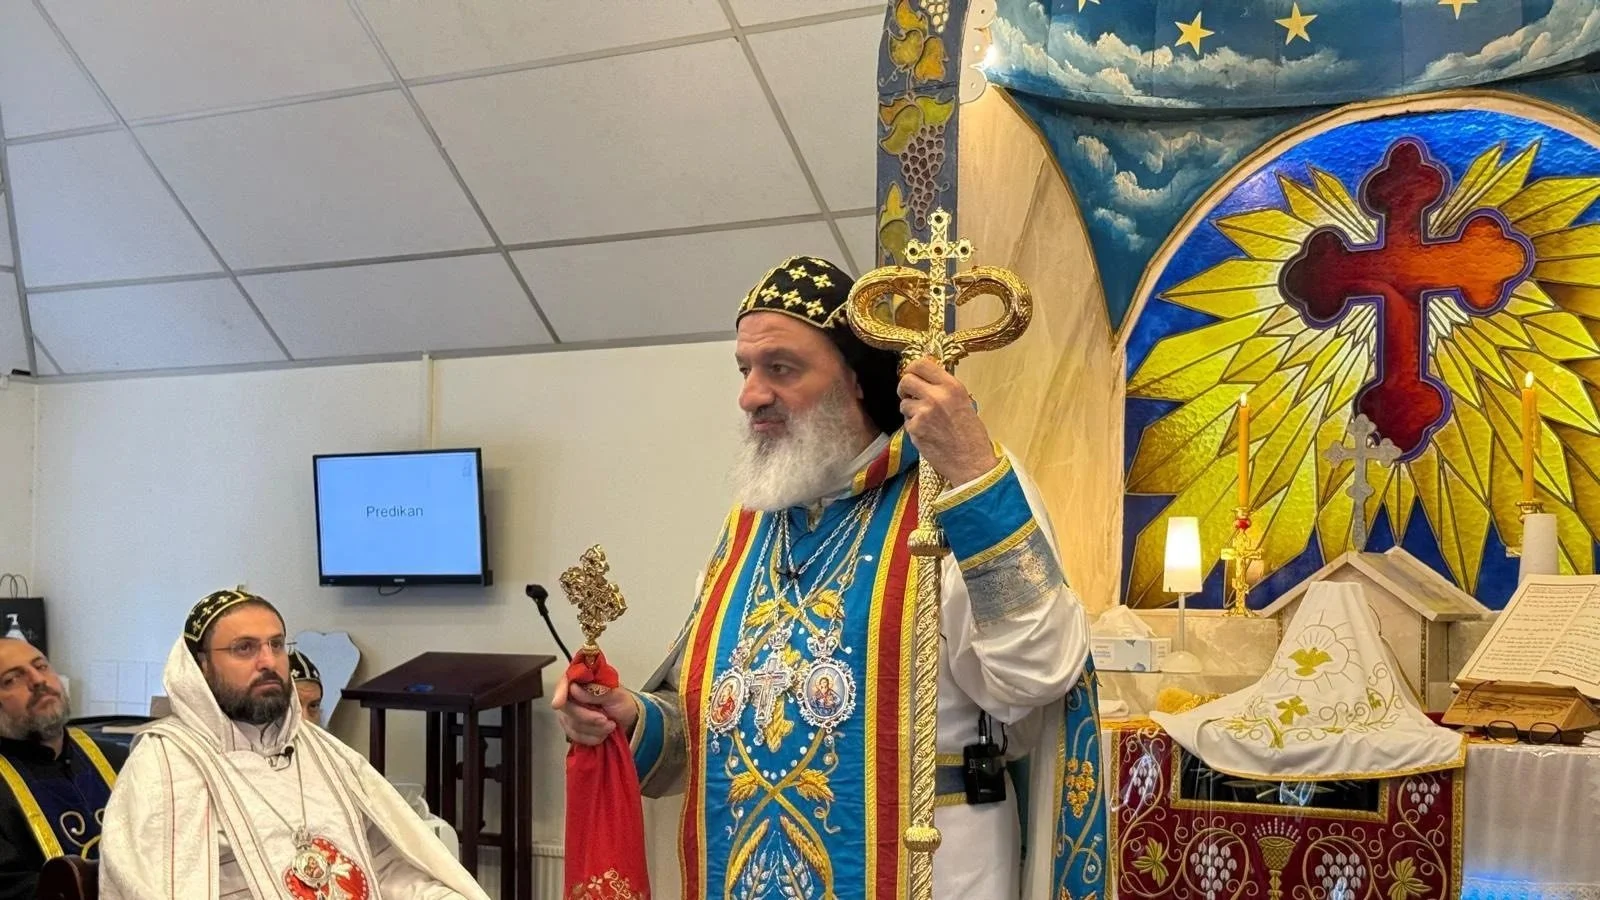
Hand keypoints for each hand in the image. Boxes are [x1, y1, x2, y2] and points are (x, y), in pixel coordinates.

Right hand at [551, 673, 639, 745]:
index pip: (565, 681)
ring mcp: (570, 713)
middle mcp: (572, 695)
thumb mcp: (616, 694)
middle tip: (606, 719)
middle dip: (588, 718)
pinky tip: (603, 733)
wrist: (628, 720)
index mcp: (583, 680)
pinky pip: (576, 737)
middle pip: (567, 708)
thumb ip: (596, 691)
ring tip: (610, 725)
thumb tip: (574, 688)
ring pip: (572, 725)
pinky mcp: (572, 729)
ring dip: (594, 729)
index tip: (558, 703)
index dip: (560, 692)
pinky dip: (593, 738)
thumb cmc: (622, 702)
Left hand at [898, 357, 998, 485]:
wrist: (972, 462)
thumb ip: (944, 388)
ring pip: (903, 404)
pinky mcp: (915, 430)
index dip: (912, 368)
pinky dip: (914, 427)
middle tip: (910, 395)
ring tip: (927, 421)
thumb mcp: (964, 401)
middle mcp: (936, 396)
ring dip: (910, 411)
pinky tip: (928, 434)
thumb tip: (925, 376)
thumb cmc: (971, 434)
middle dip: (904, 388)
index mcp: (951, 386)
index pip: (921, 364)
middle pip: (905, 380)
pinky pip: (907, 422)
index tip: (911, 375)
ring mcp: (923, 414)